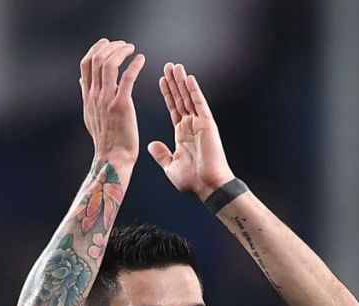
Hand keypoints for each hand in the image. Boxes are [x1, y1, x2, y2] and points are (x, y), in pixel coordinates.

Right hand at [80, 39, 145, 166]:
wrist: (113, 158)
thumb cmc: (106, 139)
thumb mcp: (90, 115)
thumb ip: (86, 95)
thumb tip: (82, 81)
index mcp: (88, 97)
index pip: (86, 64)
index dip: (96, 49)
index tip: (107, 43)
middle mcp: (95, 95)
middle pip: (97, 59)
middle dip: (110, 47)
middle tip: (123, 45)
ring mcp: (107, 100)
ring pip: (109, 64)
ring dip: (121, 51)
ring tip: (131, 49)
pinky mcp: (122, 105)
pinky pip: (127, 78)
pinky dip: (134, 65)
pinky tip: (141, 60)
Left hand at [148, 63, 234, 199]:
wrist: (207, 186)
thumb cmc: (192, 181)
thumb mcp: (170, 166)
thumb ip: (161, 154)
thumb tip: (151, 145)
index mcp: (182, 134)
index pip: (173, 108)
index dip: (167, 94)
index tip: (161, 80)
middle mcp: (191, 126)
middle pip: (181, 99)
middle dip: (173, 82)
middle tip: (167, 66)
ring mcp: (200, 123)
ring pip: (189, 97)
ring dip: (181, 82)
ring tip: (175, 66)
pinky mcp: (207, 124)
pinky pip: (199, 104)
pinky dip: (194, 90)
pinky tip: (188, 78)